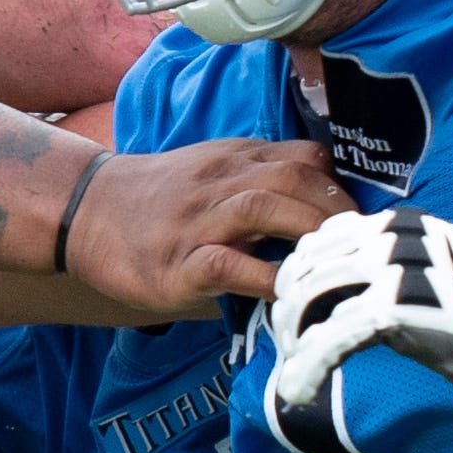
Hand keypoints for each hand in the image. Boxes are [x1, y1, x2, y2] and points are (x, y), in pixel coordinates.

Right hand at [61, 141, 348, 317]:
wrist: (84, 209)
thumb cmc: (157, 201)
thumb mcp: (211, 173)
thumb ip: (258, 183)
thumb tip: (323, 215)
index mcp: (234, 160)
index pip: (303, 158)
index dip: (342, 187)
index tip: (367, 219)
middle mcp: (220, 183)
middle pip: (293, 179)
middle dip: (337, 210)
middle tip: (366, 247)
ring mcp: (198, 222)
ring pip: (263, 207)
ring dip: (308, 232)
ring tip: (337, 262)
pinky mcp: (177, 263)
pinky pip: (226, 263)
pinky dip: (262, 276)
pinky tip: (287, 293)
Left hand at [268, 203, 452, 408]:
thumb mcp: (435, 269)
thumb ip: (391, 270)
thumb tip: (348, 293)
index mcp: (395, 224)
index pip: (318, 240)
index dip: (296, 277)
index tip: (293, 311)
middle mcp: (387, 236)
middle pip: (305, 267)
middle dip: (287, 311)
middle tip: (290, 347)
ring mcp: (389, 269)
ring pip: (308, 300)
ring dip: (292, 340)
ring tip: (296, 371)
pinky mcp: (392, 309)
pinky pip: (330, 338)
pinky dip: (306, 367)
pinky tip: (299, 390)